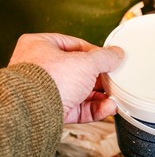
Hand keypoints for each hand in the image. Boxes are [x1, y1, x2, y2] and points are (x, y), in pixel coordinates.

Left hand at [9, 33, 123, 123]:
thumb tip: (116, 54)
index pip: (75, 45)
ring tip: (113, 97)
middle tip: (113, 80)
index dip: (95, 53)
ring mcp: (47, 91)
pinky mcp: (53, 110)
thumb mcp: (85, 62)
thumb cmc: (47, 80)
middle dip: (100, 79)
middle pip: (79, 72)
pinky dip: (95, 109)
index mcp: (41, 46)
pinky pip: (78, 108)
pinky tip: (108, 107)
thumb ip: (104, 57)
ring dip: (100, 96)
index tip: (109, 59)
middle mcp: (41, 69)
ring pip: (80, 93)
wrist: (35, 111)